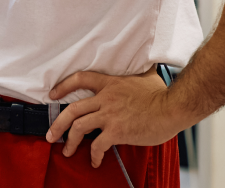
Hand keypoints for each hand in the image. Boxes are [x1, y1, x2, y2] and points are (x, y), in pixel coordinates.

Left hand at [46, 66, 183, 167]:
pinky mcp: (117, 131)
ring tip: (67, 151)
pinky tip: (94, 161)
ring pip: (79, 127)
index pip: (80, 79)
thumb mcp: (146, 76)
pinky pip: (98, 145)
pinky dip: (93, 155)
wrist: (173, 107)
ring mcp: (110, 115)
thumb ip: (139, 71)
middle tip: (51, 135)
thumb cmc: (163, 95)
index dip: (63, 86)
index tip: (53, 94)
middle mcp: (106, 99)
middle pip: (72, 109)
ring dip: (69, 141)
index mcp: (110, 84)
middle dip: (57, 124)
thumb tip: (147, 63)